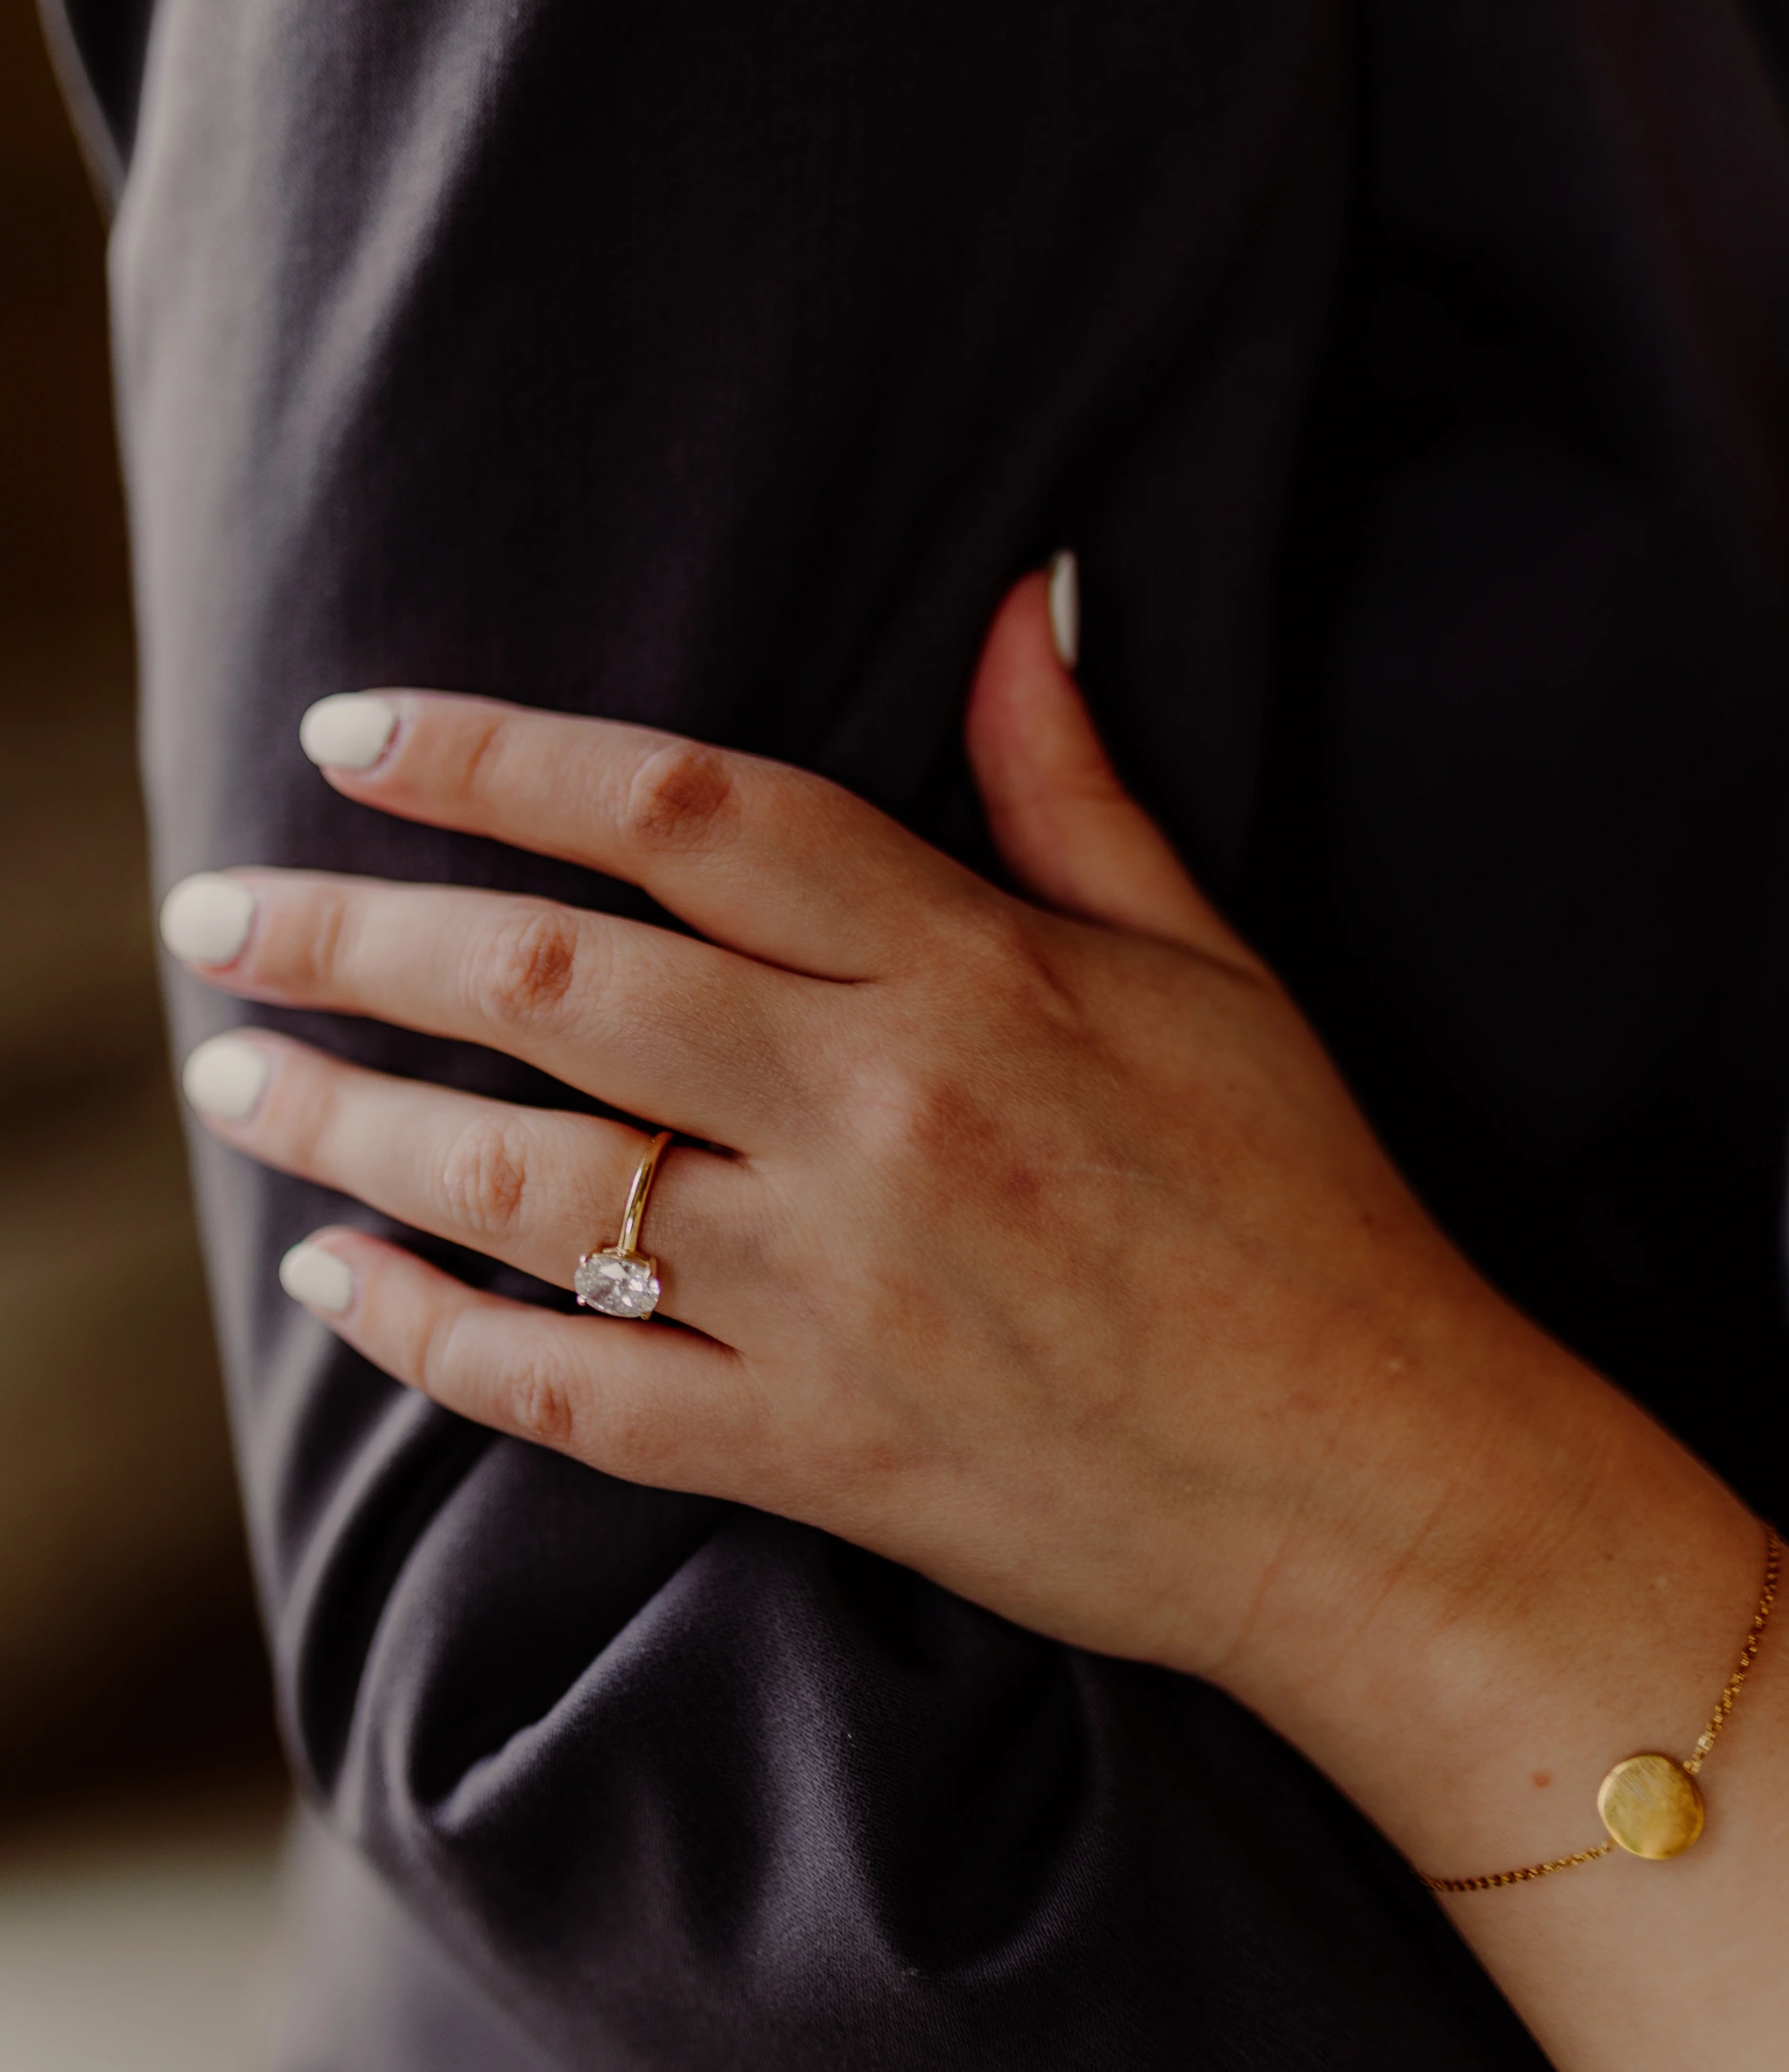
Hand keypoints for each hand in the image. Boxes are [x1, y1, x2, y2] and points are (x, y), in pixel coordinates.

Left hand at [162, 568, 1786, 2071]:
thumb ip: (1076, 786)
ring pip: (533, 1188)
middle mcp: (882, 1114)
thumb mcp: (1214, 966)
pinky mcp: (817, 1454)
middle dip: (354, 937)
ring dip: (352, 1123)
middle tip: (216, 910)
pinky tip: (337, 1284)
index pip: (684, 811)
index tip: (350, 736)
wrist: (1369, 1479)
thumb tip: (1022, 591)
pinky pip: (578, 1394)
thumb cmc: (1299, 1205)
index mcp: (973, 971)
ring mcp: (838, 1296)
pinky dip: (437, 1341)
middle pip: (558, 987)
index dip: (495, 758)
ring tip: (233, 1075)